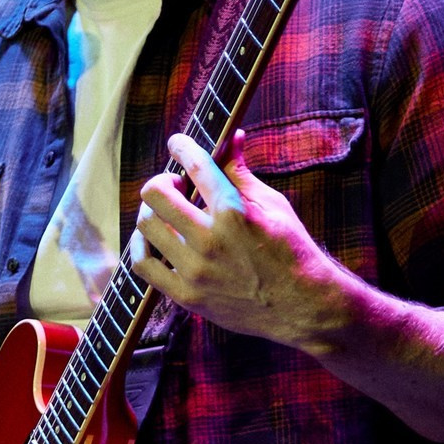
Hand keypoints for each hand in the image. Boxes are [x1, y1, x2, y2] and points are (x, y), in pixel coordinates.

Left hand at [132, 131, 351, 349]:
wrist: (302, 306)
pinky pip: (143, 265)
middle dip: (163, 180)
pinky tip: (153, 239)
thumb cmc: (292, 250)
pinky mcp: (187, 296)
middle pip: (155, 194)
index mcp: (235, 212)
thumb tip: (232, 138)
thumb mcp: (273, 205)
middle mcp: (211, 240)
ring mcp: (196, 271)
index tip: (178, 144)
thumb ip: (242, 172)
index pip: (195, 165)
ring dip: (153, 211)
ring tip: (168, 213)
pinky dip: (141, 246)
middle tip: (177, 185)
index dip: (182, 146)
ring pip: (146, 226)